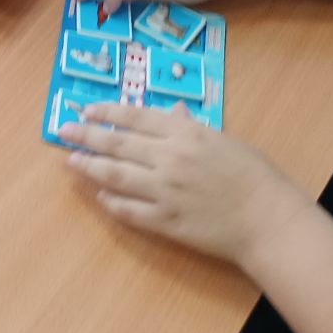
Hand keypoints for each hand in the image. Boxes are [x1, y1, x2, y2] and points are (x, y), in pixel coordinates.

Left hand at [58, 104, 311, 266]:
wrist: (269, 220)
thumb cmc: (254, 175)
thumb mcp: (223, 139)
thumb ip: (190, 126)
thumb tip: (171, 110)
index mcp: (185, 133)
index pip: (135, 117)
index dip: (106, 112)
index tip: (85, 109)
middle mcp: (170, 159)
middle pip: (117, 144)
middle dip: (86, 136)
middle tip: (63, 131)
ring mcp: (165, 192)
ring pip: (116, 176)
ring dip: (90, 167)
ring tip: (71, 161)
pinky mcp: (167, 222)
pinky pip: (130, 210)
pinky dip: (111, 202)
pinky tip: (99, 195)